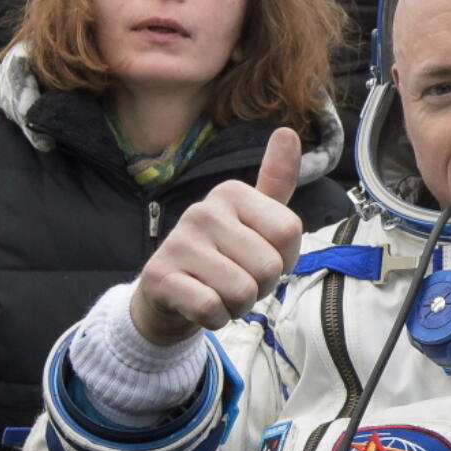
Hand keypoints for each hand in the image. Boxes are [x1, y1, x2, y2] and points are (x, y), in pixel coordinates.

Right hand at [131, 127, 303, 343]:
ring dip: (238, 305)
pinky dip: (215, 319)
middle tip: (237, 279)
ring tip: (219, 291)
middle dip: (261, 286)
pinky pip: (211, 309)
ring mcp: (178, 241)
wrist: (169, 294)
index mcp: (232, 193)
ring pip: (242, 292)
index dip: (285, 258)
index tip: (260, 256)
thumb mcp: (254, 218)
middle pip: (269, 267)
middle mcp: (203, 210)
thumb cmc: (223, 255)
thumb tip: (286, 131)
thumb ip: (276, 180)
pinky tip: (201, 305)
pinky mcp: (160, 275)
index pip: (290, 232)